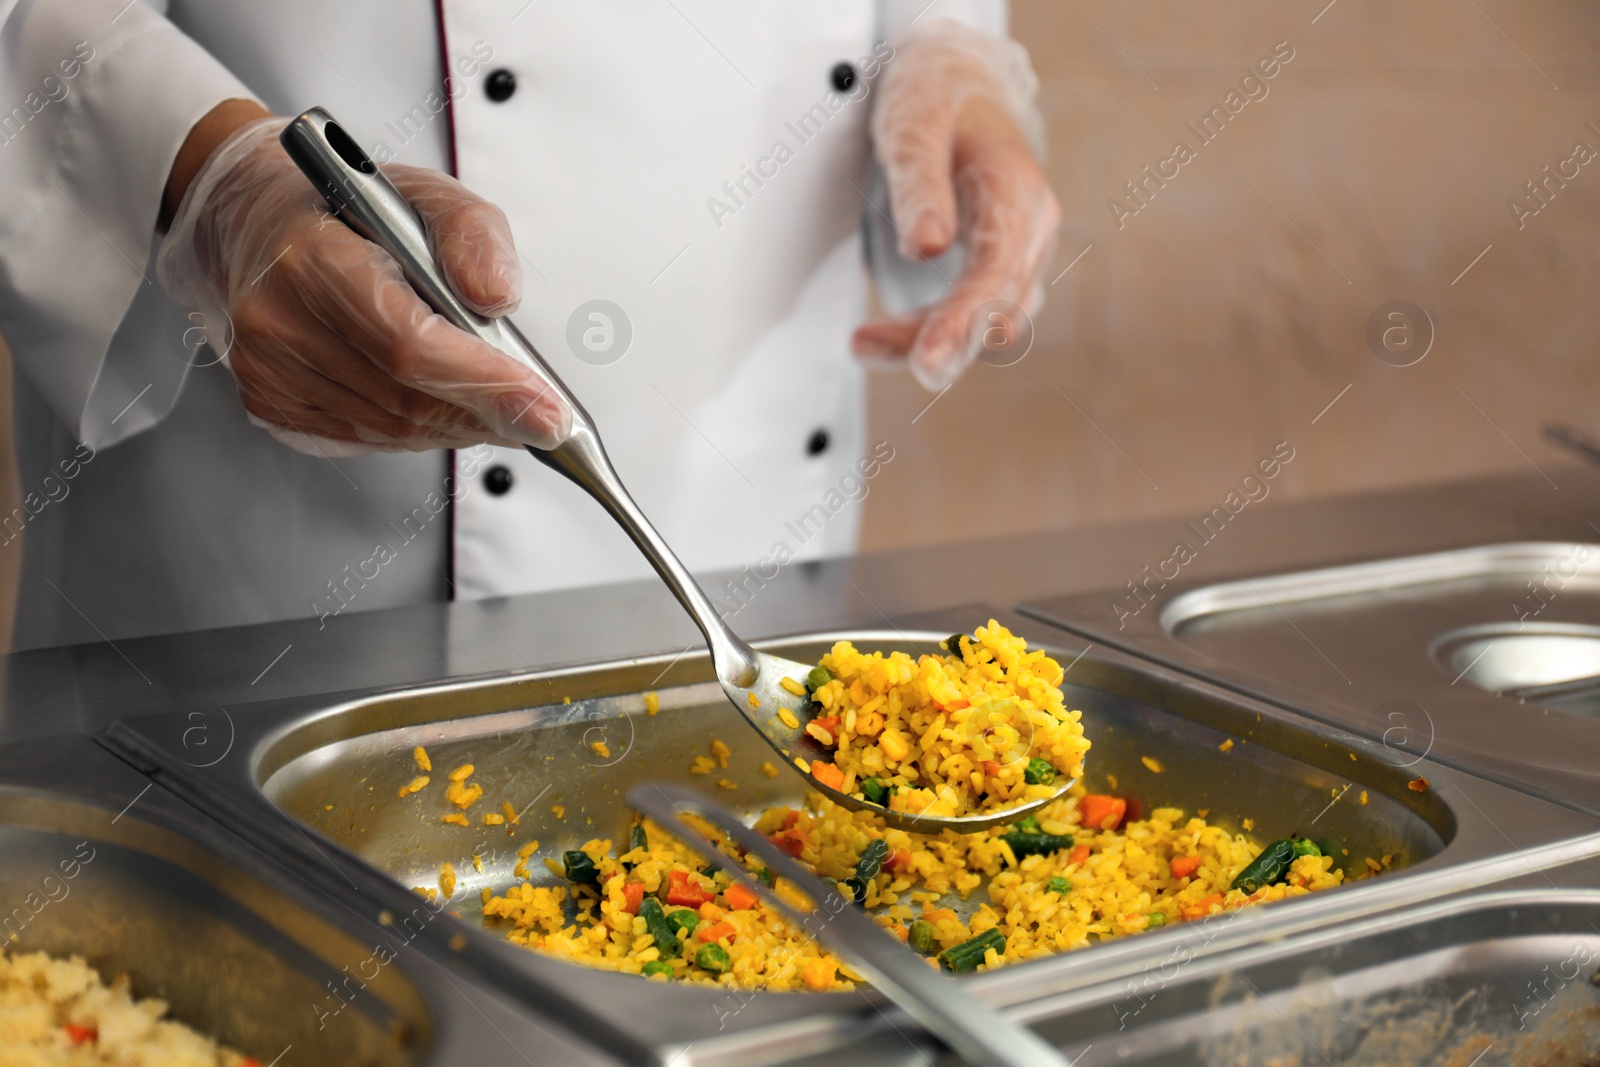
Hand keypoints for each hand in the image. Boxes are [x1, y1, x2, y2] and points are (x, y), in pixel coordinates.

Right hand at [157, 110, 567, 453]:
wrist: (254, 221)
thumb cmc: (344, 209)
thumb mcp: (423, 192)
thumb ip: (472, 232)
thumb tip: (497, 296)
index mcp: (312, 257)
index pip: (409, 343)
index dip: (485, 383)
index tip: (546, 410)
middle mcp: (279, 319)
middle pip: (407, 397)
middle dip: (488, 413)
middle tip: (542, 416)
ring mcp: (267, 368)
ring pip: (392, 427)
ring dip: (459, 426)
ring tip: (502, 409)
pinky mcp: (269, 402)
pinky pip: (365, 438)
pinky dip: (418, 430)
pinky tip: (443, 407)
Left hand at [853, 21, 1060, 391]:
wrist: (955, 85)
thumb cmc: (934, 99)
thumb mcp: (913, 124)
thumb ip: (919, 183)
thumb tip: (928, 248)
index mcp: (1016, 190)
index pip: (997, 269)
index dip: (966, 318)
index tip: (931, 357)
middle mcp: (1030, 229)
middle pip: (997, 306)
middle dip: (950, 344)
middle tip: (901, 366)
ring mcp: (1018, 253)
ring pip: (984, 322)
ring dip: (928, 342)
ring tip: (862, 345)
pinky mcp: (994, 270)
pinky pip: (968, 316)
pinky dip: (926, 333)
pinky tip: (876, 342)